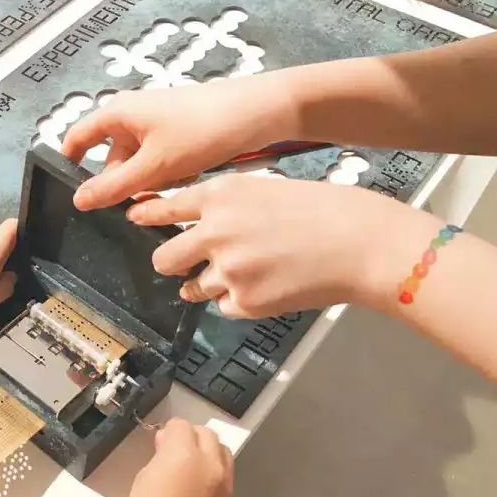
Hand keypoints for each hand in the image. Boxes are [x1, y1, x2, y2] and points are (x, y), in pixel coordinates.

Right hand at [61, 74, 297, 210]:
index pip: (77, 139)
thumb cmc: (202, 130)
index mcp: (117, 114)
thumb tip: (78, 200)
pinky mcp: (178, 134)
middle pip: (111, 160)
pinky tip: (188, 180)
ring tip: (172, 188)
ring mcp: (157, 125)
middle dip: (124, 184)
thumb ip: (114, 187)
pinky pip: (160, 163)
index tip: (71, 195)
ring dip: (150, 183)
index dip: (70, 165)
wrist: (260, 112)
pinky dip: (168, 176)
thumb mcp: (154, 166)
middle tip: (139, 203)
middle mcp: (132, 116)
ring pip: (138, 165)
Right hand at [123, 419, 232, 496]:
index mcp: (184, 454)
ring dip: (206, 450)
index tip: (158, 443)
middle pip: (206, 434)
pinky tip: (196, 486)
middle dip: (189, 436)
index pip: (181, 426)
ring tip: (188, 467)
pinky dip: (213, 469)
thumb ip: (160, 456)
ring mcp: (224, 482)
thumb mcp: (145, 477)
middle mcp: (211, 463)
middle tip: (171, 452)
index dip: (168, 431)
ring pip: (222, 451)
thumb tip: (168, 445)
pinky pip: (225, 472)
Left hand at [126, 174, 442, 317]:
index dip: (147, 215)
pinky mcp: (244, 302)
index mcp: (220, 197)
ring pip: (193, 286)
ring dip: (210, 283)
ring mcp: (227, 271)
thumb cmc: (326, 211)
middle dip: (173, 261)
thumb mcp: (267, 190)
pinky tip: (268, 285)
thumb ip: (226, 206)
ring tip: (249, 272)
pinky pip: (224, 307)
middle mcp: (215, 232)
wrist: (363, 244)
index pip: (164, 208)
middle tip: (189, 261)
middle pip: (163, 257)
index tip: (134, 219)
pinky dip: (239, 301)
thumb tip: (195, 223)